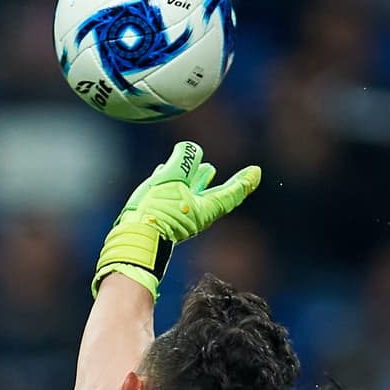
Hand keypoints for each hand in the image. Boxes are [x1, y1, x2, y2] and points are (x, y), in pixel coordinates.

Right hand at [92, 142, 260, 298]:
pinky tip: (165, 174)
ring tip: (201, 168)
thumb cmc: (155, 213)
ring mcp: (179, 218)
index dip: (244, 181)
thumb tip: (192, 150)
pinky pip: (172, 196)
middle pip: (209, 194)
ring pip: (190, 194)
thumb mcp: (172, 179)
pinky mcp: (163, 218)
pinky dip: (174, 183)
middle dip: (211, 179)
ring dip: (195, 180)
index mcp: (204, 209)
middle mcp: (194, 214)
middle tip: (214, 168)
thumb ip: (184, 162)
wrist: (134, 240)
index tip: (256, 171)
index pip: (230, 193)